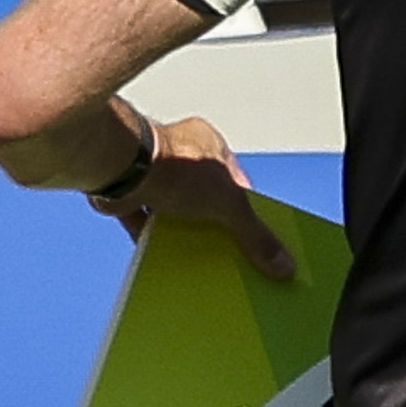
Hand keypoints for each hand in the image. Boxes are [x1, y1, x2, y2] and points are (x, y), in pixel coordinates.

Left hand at [115, 114, 295, 281]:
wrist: (122, 168)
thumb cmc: (175, 167)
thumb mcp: (230, 204)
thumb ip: (256, 235)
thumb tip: (283, 263)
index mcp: (208, 143)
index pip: (235, 179)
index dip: (245, 207)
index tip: (253, 232)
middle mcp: (178, 153)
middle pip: (203, 194)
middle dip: (211, 220)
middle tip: (223, 246)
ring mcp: (150, 170)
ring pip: (170, 205)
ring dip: (177, 227)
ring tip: (189, 250)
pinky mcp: (125, 188)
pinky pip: (140, 216)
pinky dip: (146, 233)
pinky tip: (156, 249)